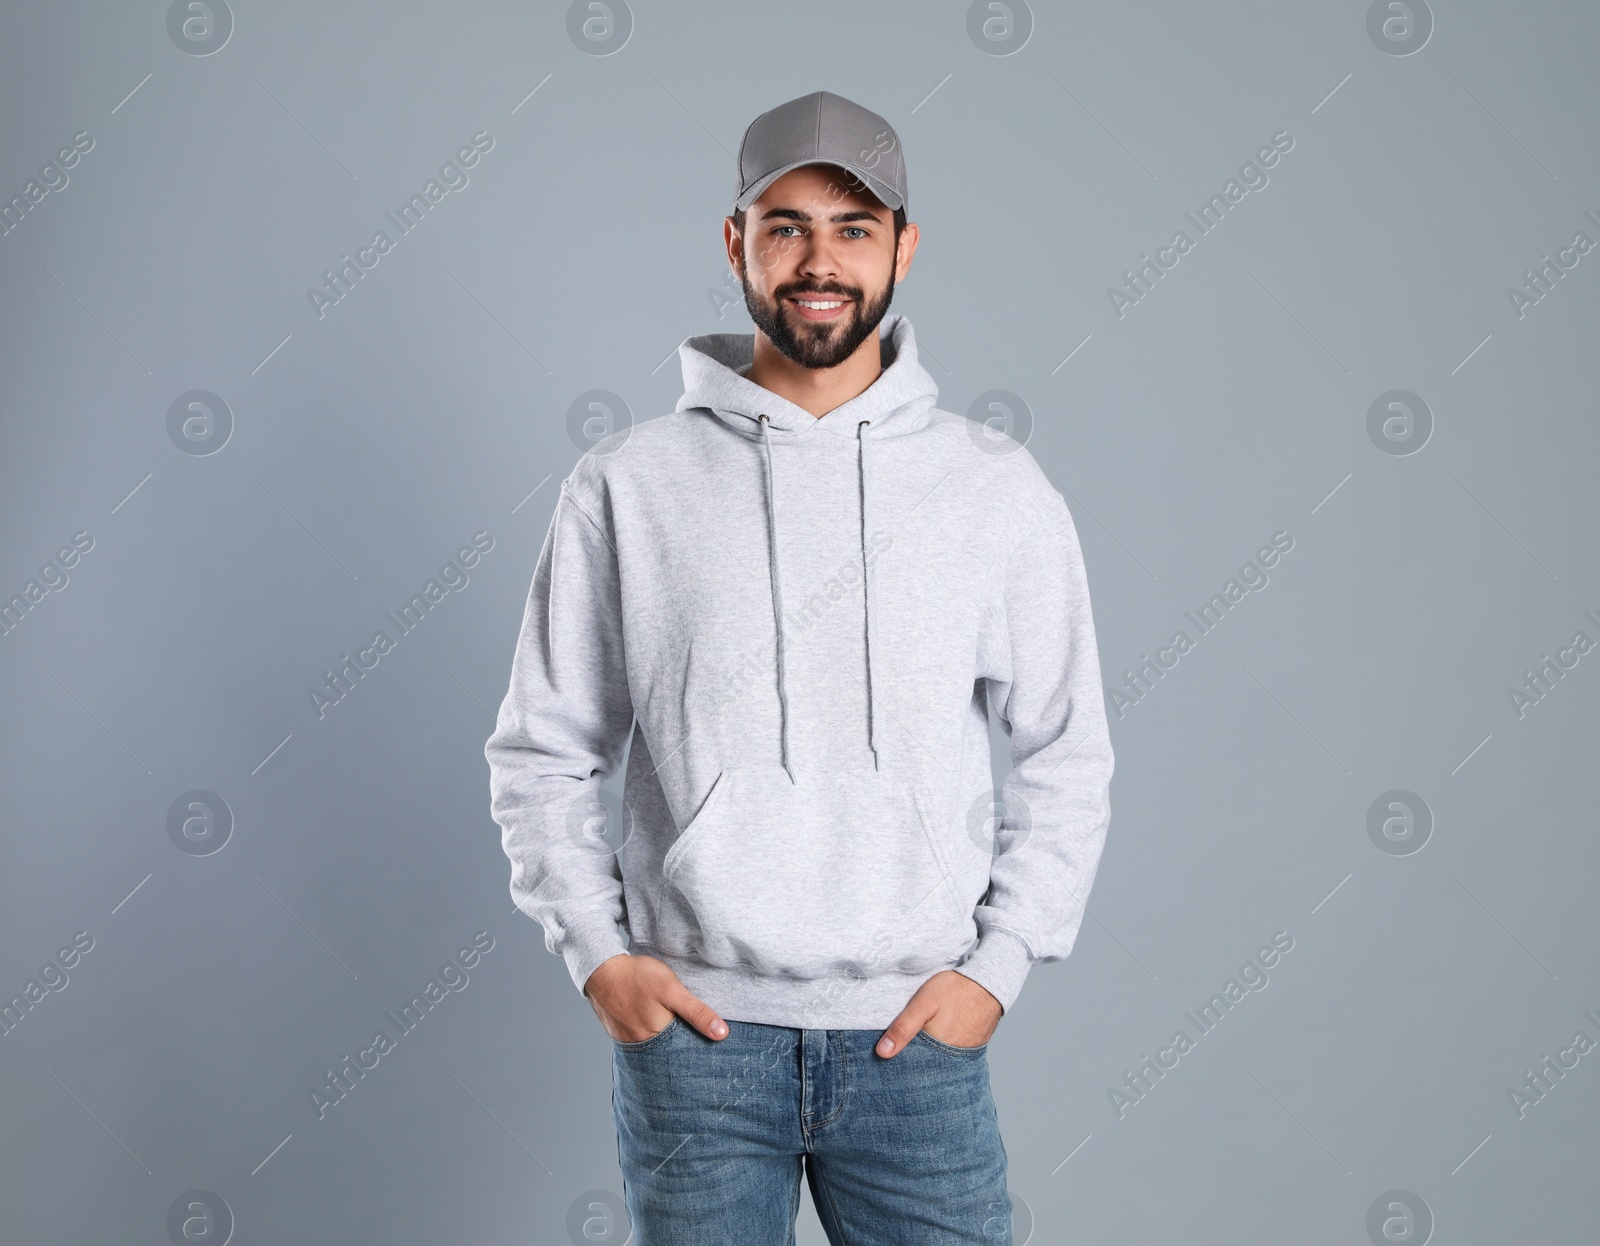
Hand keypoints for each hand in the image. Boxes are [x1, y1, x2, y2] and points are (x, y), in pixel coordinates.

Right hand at [583, 953, 728, 1042]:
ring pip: (656, 1047)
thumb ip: (696, 1012)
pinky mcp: (621, 1034)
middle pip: (670, 1052)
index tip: (713, 1044)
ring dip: (667, 1040)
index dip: (700, 1046)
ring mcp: (629, 1041)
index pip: (686, 1053)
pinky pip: (642, 1040)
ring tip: (676, 1026)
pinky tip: (656, 1021)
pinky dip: (652, 1034)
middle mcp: (642, 1046)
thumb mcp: (671, 990)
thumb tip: (721, 1034)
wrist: (601, 968)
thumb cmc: (637, 977)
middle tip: (695, 1032)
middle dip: (684, 1045)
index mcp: (658, 1039)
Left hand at [876, 970, 1000, 1057]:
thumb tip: (882, 1053)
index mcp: (937, 1053)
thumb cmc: (955, 990)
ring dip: (927, 1052)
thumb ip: (903, 1028)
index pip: (911, 1066)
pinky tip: (936, 1034)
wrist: (989, 982)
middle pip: (924, 1065)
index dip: (898, 1060)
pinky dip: (941, 1047)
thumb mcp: (923, 1004)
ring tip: (921, 1037)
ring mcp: (964, 1055)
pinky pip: (951, 1053)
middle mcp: (952, 1059)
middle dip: (912, 1058)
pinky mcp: (971, 1048)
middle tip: (903, 1042)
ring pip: (937, 1059)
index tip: (885, 1053)